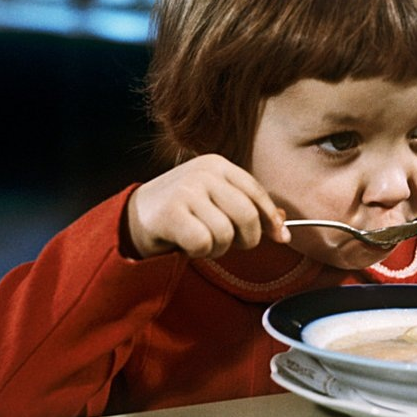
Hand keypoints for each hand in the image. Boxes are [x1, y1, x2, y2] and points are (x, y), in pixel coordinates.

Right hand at [125, 154, 289, 258]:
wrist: (134, 217)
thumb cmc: (183, 211)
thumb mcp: (216, 201)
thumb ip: (248, 208)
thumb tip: (283, 226)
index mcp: (218, 165)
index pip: (256, 193)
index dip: (270, 218)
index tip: (279, 237)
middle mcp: (203, 172)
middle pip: (247, 215)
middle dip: (246, 239)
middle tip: (230, 243)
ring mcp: (186, 190)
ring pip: (226, 233)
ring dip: (218, 248)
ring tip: (202, 240)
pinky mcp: (171, 212)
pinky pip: (204, 243)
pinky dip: (200, 251)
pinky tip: (188, 244)